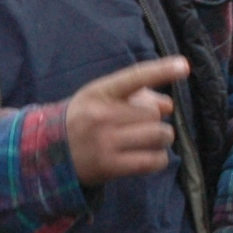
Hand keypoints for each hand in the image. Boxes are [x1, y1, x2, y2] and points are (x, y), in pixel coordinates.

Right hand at [64, 55, 186, 185]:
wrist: (49, 153)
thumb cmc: (82, 120)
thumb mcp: (100, 98)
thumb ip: (135, 95)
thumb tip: (168, 105)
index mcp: (100, 92)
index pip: (134, 77)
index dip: (161, 70)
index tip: (183, 66)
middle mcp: (102, 116)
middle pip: (153, 113)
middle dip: (156, 119)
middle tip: (145, 126)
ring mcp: (106, 142)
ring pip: (158, 135)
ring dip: (162, 138)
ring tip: (151, 141)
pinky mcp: (111, 166)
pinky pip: (152, 160)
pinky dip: (159, 159)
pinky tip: (150, 157)